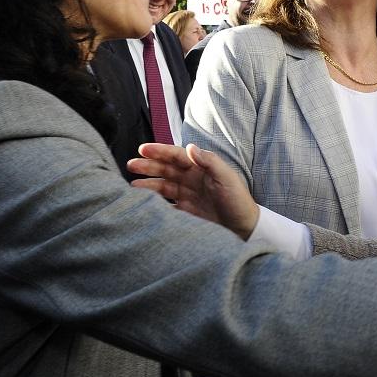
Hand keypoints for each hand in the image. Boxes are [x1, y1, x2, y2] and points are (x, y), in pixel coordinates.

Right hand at [129, 143, 259, 238]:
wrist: (245, 228)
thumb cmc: (238, 200)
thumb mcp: (226, 177)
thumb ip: (208, 161)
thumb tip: (189, 147)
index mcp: (201, 167)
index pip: (176, 155)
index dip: (159, 151)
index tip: (143, 149)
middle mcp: (192, 179)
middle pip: (166, 169)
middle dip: (148, 166)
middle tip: (130, 165)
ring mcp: (188, 195)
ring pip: (163, 186)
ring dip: (148, 184)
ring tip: (132, 185)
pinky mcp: (187, 212)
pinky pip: (167, 205)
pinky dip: (154, 203)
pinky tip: (143, 204)